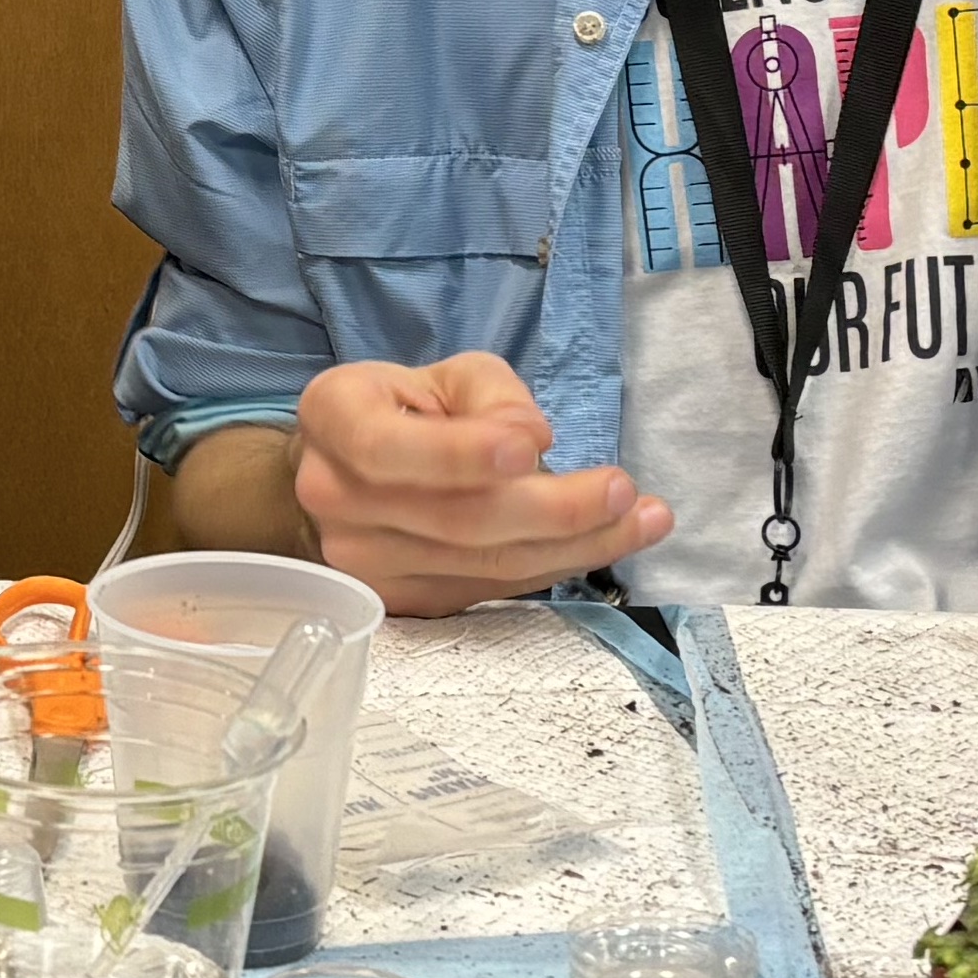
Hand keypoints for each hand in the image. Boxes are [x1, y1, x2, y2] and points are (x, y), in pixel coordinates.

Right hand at [294, 352, 672, 618]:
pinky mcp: (401, 602)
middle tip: (623, 492)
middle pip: (453, 519)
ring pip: (481, 564)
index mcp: (335, 421)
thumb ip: (490, 394)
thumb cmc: (402, 411)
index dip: (460, 454)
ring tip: (641, 521)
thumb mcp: (443, 376)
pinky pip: (488, 589)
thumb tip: (532, 440)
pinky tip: (601, 544)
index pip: (389, 449)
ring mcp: (364, 564)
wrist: (341, 479)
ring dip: (573, 546)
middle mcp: (336, 498)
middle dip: (551, 509)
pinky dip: (552, 567)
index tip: (533, 447)